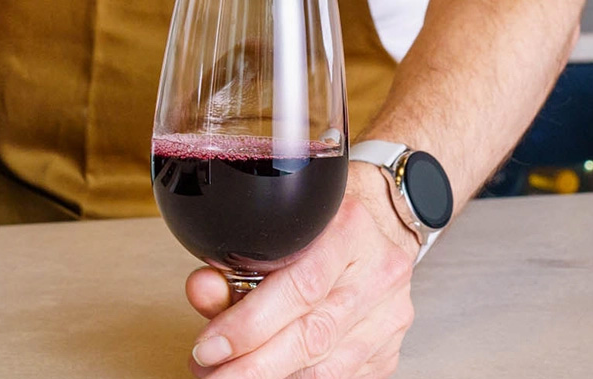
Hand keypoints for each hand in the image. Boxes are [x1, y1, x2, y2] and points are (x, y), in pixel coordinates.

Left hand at [183, 165, 420, 378]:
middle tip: (211, 372)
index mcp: (349, 229)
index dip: (249, 324)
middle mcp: (379, 272)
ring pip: (328, 365)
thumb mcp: (271, 236)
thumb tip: (203, 291)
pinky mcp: (388, 349)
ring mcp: (389, 314)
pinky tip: (269, 375)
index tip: (209, 346)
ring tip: (228, 376)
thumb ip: (233, 265)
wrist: (365, 238)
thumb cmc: (312, 235)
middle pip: (313, 333)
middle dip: (253, 364)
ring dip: (271, 377)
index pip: (300, 287)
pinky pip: (340, 376)